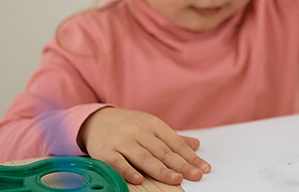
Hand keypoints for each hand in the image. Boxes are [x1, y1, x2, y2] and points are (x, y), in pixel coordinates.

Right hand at [77, 107, 209, 184]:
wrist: (95, 119)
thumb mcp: (151, 126)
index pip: (175, 142)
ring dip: (160, 169)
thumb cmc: (128, 126)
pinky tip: (138, 179)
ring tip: (175, 179)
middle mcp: (138, 131)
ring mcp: (121, 141)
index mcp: (152, 124)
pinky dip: (128, 171)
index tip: (203, 168)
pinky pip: (117, 162)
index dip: (190, 156)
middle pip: (162, 151)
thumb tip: (196, 144)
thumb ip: (173, 138)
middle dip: (180, 164)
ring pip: (143, 157)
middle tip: (195, 175)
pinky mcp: (105, 151)